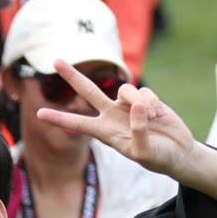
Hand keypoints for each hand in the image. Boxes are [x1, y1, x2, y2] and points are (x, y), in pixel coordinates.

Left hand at [37, 68, 204, 179]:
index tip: (38, 114)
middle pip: (89, 91)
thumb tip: (135, 105)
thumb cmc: (157, 158)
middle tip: (56, 60)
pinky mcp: (145, 98)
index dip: (60, 118)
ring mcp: (128, 105)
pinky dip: (152, 103)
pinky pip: (144, 91)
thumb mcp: (145, 151)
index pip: (78, 123)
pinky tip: (158, 115)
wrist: (177, 152)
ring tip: (152, 119)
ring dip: (140, 103)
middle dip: (73, 76)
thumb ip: (138, 130)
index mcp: (105, 132)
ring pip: (126, 89)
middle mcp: (112, 115)